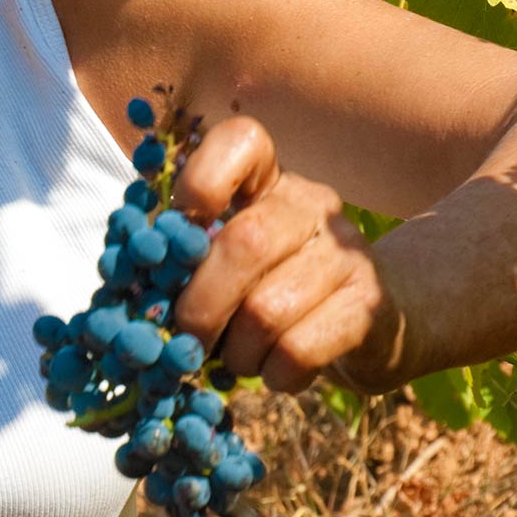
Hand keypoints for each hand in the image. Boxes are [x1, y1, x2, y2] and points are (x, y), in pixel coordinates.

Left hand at [170, 116, 411, 394]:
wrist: (380, 323)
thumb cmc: (281, 289)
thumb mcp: (239, 261)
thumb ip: (193, 259)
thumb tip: (135, 292)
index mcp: (270, 182)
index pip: (242, 141)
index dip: (203, 177)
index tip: (183, 223)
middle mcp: (312, 205)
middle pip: (243, 244)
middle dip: (198, 306)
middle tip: (183, 342)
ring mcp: (347, 254)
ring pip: (266, 310)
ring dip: (235, 352)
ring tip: (237, 360)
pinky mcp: (370, 308)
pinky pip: (298, 349)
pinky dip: (273, 375)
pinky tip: (277, 371)